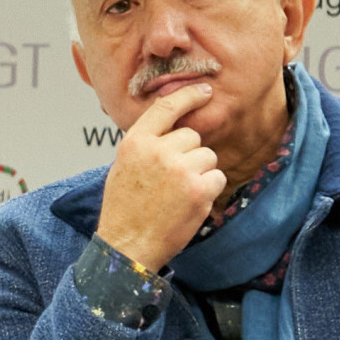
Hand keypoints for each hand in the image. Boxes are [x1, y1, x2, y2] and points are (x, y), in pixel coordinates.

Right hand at [92, 77, 223, 277]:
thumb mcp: (123, 167)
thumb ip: (146, 144)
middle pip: (192, 136)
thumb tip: (172, 125)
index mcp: (135, 143)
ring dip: (199, 173)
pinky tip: (189, 203)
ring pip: (207, 156)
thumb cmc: (124, 210)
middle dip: (188, 155)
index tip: (205, 91)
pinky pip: (217, 177)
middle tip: (171, 180)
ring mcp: (180, 170)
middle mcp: (158, 151)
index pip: (167, 107)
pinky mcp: (199, 190)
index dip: (190, 95)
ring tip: (178, 194)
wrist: (127, 248)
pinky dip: (208, 190)